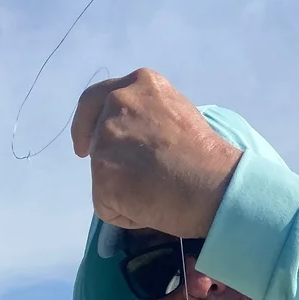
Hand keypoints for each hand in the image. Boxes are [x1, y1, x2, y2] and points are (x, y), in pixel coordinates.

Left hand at [71, 69, 241, 238]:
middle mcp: (117, 105)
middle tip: (117, 179)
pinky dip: (124, 214)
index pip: (95, 99)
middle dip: (102, 157)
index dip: (86, 123)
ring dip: (120, 188)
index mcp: (138, 85)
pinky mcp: (103, 178)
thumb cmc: (207, 157)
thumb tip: (133, 137)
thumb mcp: (177, 112)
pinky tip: (150, 209)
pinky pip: (105, 205)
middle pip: (93, 135)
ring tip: (154, 194)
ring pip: (100, 172)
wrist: (214, 186)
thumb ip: (148, 115)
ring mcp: (106, 142)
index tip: (83, 143)